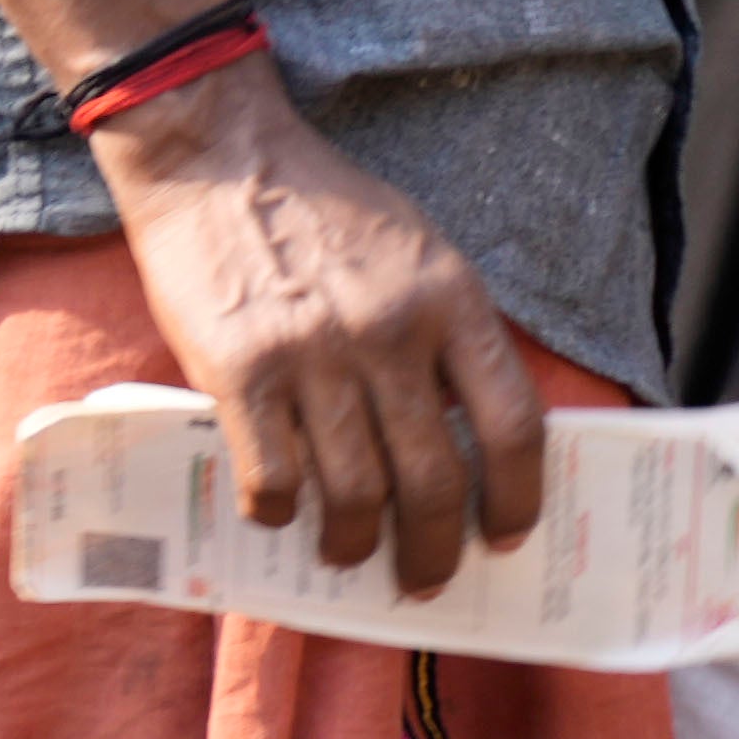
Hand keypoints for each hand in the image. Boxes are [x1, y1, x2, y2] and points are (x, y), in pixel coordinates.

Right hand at [94, 62, 543, 597]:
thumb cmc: (322, 210)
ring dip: (352, 543)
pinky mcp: (238, 372)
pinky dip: (279, 511)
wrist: (221, 161)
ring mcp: (314, 357)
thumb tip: (459, 429)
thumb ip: (444, 333)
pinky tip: (279, 513)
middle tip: (422, 577)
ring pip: (353, 490)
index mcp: (452, 302)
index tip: (505, 534)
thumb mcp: (417, 255)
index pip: (511, 424)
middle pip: (433, 476)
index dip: (516, 495)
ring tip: (345, 557)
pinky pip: (272, 475)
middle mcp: (391, 335)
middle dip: (433, 547)